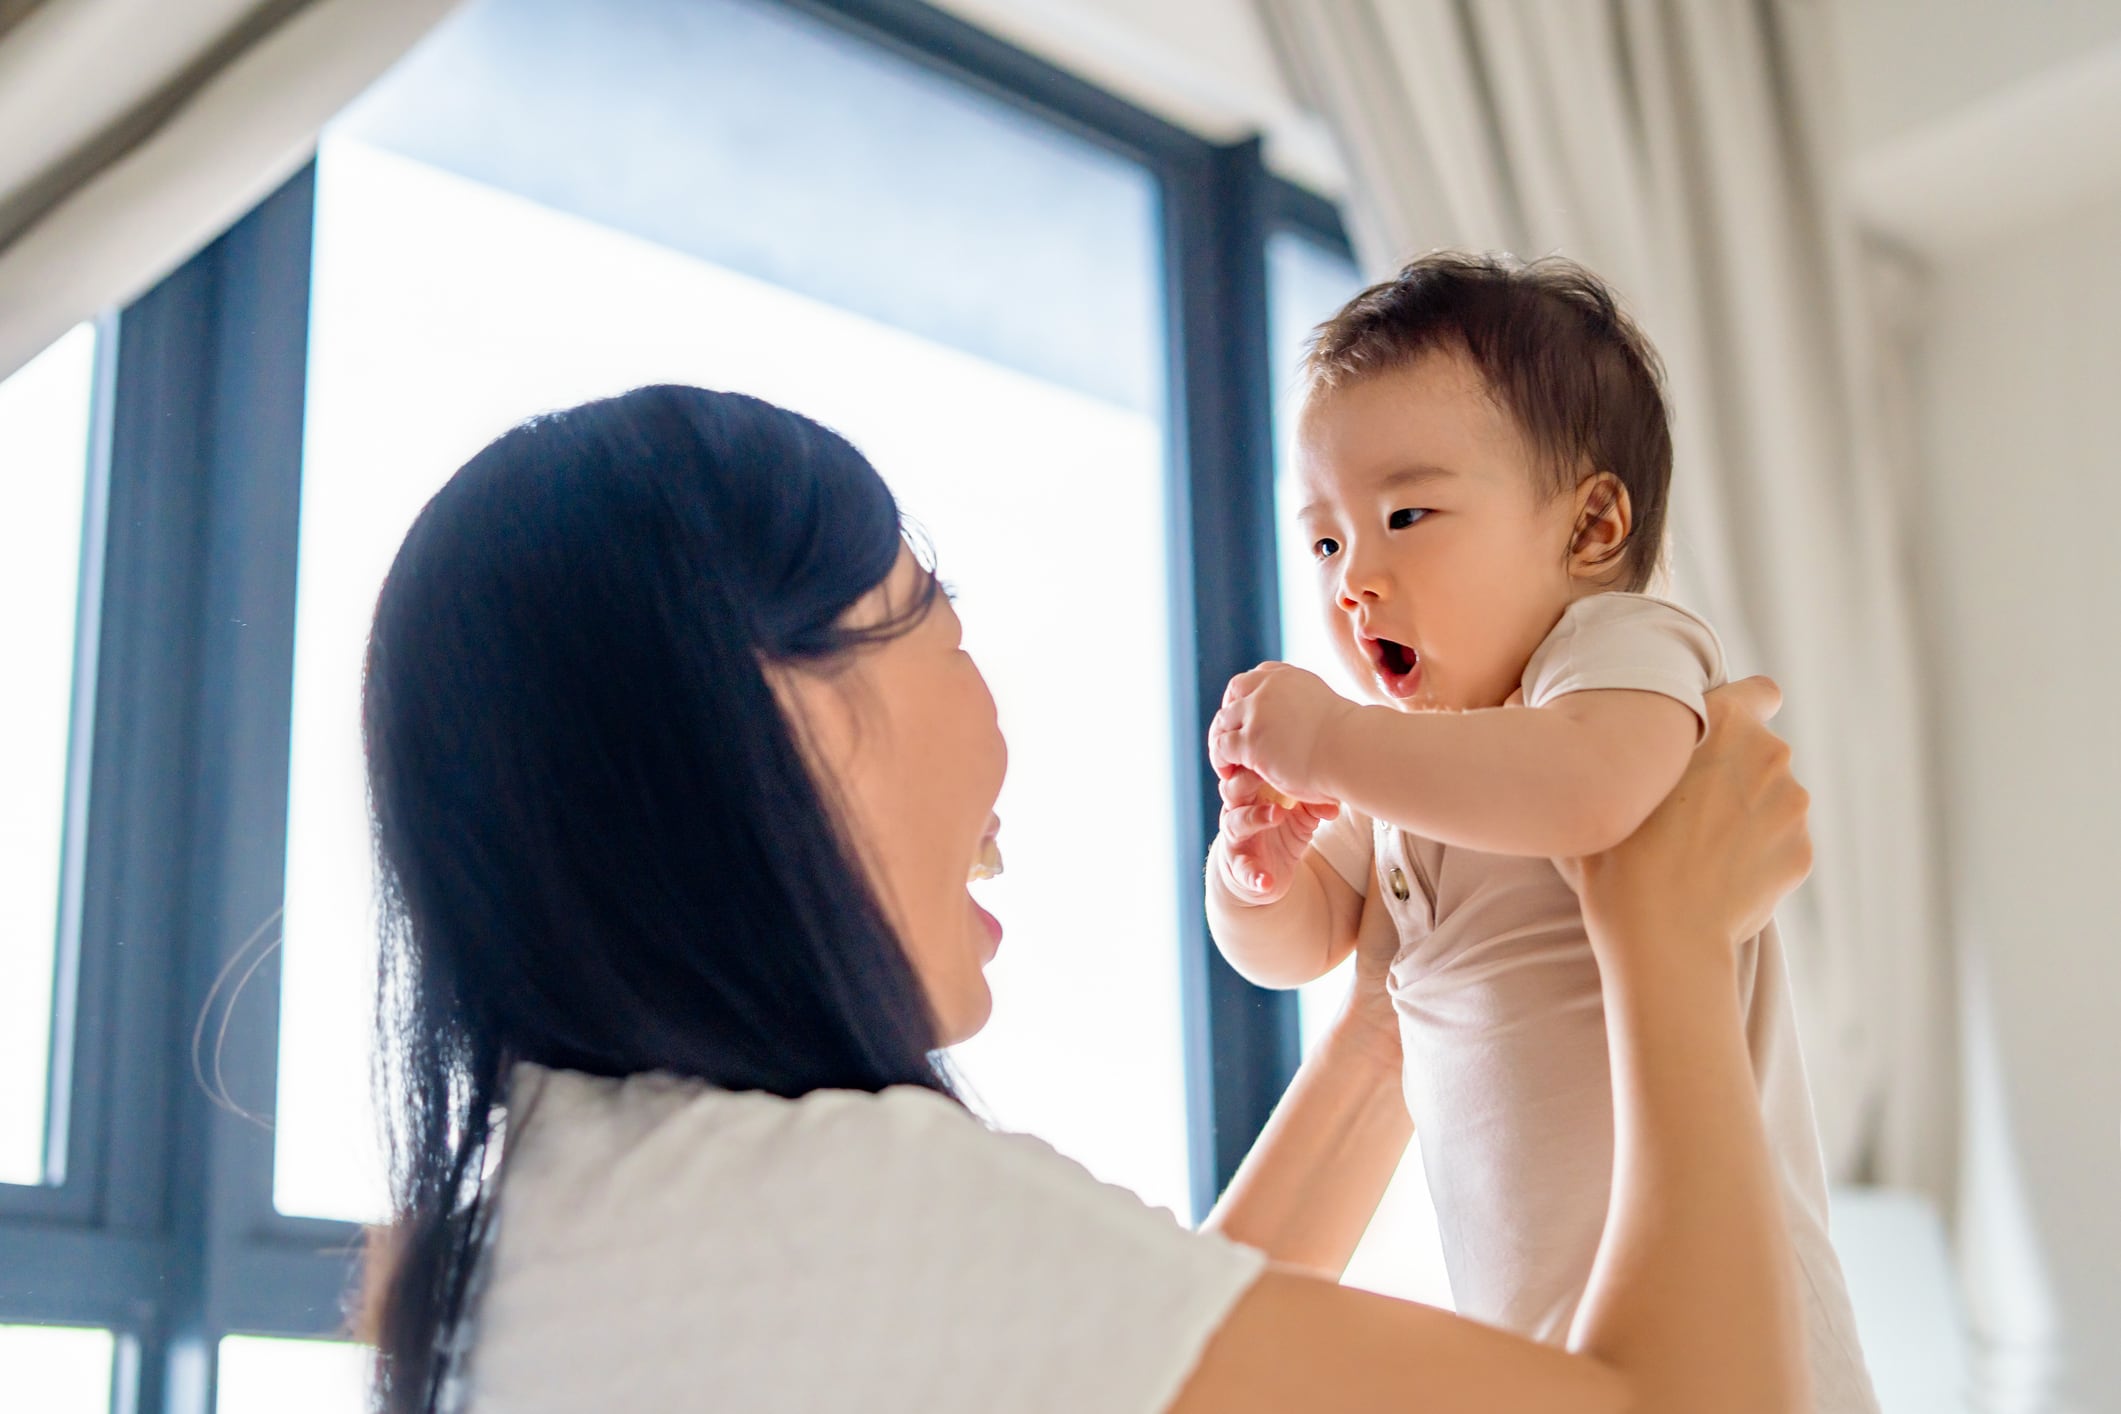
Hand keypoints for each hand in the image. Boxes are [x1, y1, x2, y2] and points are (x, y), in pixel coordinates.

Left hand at [1209, 663, 1357, 806]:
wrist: (1352, 753)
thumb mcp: (1326, 709)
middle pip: (1235, 692)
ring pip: (1222, 721)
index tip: (1246, 713)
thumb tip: (1305, 719)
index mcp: (1289, 677)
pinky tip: (1229, 772)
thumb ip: (1307, 706)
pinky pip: (1222, 747)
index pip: (1256, 676)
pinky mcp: (1250, 740)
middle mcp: (1269, 687)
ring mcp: (1257, 713)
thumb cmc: (1349, 741)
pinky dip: (1220, 760)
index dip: (1246, 695)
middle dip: (1229, 713)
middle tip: (1228, 736)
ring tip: (1226, 760)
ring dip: (1221, 739)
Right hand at [1214, 767, 1338, 902]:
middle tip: (1266, 771)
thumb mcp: (1299, 818)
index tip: (1273, 744)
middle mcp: (1237, 812)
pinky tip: (1266, 881)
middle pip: (1233, 789)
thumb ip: (1313, 804)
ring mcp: (1236, 840)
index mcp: (1251, 794)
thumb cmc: (1279, 834)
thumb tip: (1336, 800)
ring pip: (1235, 823)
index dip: (1254, 759)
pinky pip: (1243, 870)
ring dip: (1255, 817)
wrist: (1264, 874)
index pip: (1246, 770)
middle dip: (1247, 779)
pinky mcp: (1239, 867)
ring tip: (1277, 815)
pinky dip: (1254, 875)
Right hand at [1557, 676, 1811, 967]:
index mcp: (1722, 723)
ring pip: (1772, 798)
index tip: (1715, 738)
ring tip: (1697, 849)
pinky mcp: (1800, 851)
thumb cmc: (1617, 865)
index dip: (1739, 712)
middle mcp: (1768, 754)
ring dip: (1746, 814)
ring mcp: (1790, 806)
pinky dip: (1756, 856)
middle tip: (1685, 809)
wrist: (1662, 941)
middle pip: (1759, 751)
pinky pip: (1779, 843)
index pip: (1758, 692)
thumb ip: (1600, 746)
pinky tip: (1717, 876)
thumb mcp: (1595, 791)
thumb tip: (1514, 701)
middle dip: (1732, 771)